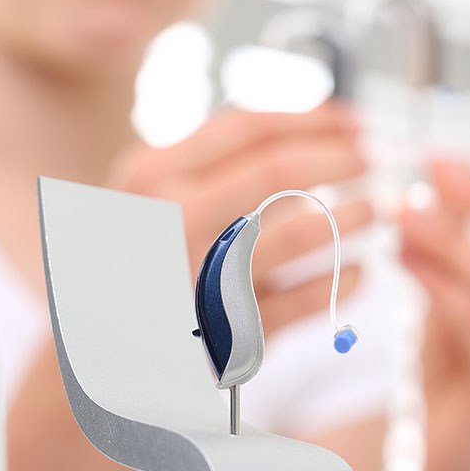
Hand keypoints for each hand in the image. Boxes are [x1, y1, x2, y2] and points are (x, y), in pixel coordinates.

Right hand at [108, 102, 373, 336]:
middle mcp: (170, 219)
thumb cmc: (136, 261)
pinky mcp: (221, 332)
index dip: (311, 119)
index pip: (246, 127)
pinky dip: (341, 283)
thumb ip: (210, 162)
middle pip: (278, 169)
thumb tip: (308, 130)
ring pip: (298, 234)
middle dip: (340, 158)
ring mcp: (195, 276)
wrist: (95, 350)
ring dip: (350, 217)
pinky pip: (301, 302)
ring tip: (374, 210)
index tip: (353, 122)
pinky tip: (359, 272)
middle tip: (374, 159)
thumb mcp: (148, 197)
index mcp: (151, 174)